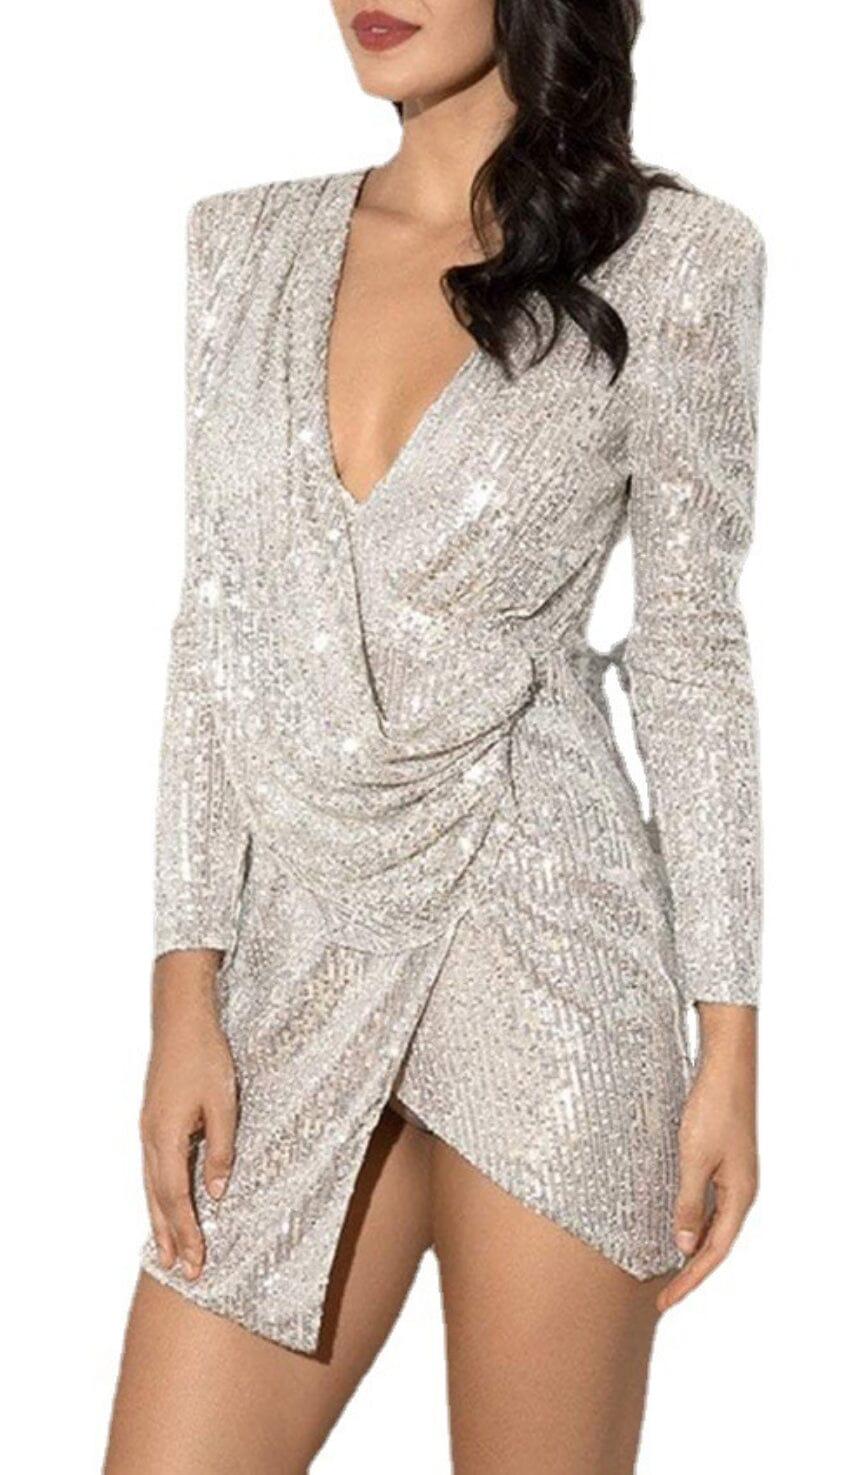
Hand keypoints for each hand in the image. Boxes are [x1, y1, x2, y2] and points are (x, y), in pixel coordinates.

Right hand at [139, 949, 237, 1281]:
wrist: (182, 1021)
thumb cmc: (206, 1057)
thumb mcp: (223, 1104)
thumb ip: (221, 1150)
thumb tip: (218, 1192)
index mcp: (166, 1137)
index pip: (177, 1197)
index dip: (188, 1232)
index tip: (199, 1262)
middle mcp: (150, 1139)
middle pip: (159, 1200)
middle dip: (172, 1237)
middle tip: (183, 1273)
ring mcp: (148, 1130)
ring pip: (151, 1187)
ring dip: (161, 1221)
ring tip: (168, 1253)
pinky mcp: (153, 1122)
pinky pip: (154, 1170)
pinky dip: (159, 1196)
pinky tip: (166, 1206)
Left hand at [658, 1003, 757, 1312]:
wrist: (726, 1069)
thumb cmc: (711, 1110)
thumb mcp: (694, 1159)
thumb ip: (689, 1203)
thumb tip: (685, 1245)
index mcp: (740, 1196)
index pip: (714, 1253)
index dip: (690, 1280)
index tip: (665, 1301)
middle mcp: (742, 1192)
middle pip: (716, 1244)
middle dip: (690, 1273)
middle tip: (662, 1295)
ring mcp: (734, 1177)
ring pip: (714, 1226)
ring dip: (692, 1249)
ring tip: (666, 1271)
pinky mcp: (724, 1162)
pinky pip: (710, 1205)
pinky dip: (694, 1223)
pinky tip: (677, 1227)